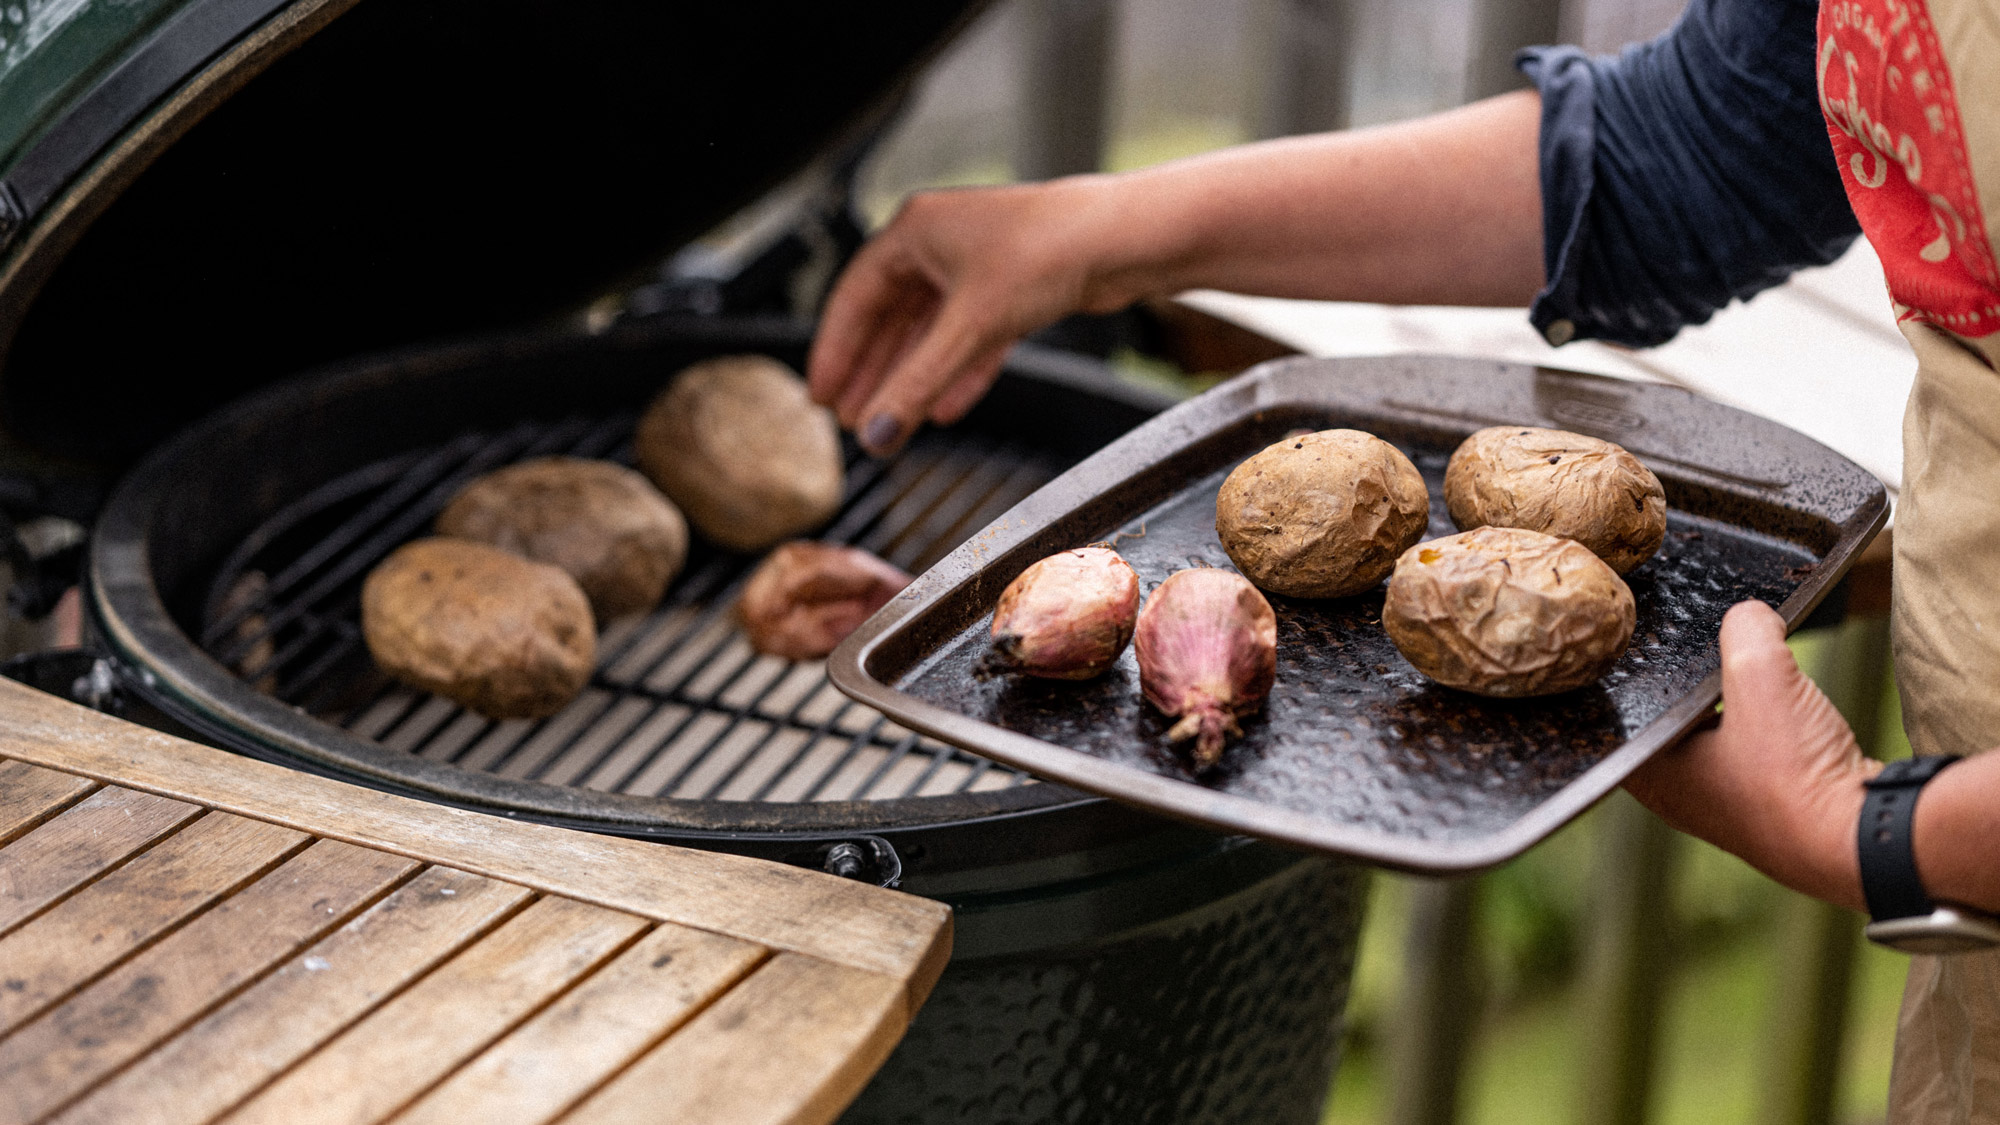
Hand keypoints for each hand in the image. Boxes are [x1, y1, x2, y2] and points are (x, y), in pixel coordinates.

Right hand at [807, 178, 1131, 457]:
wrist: (1123, 240)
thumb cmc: (1050, 248)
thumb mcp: (969, 327)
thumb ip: (917, 384)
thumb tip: (878, 432)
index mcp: (916, 230)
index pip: (856, 297)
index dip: (836, 350)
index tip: (822, 392)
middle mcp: (943, 243)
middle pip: (891, 317)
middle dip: (873, 372)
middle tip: (851, 416)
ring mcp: (979, 267)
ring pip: (932, 332)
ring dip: (912, 378)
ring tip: (891, 420)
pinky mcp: (1014, 290)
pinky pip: (971, 338)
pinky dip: (957, 372)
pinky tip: (947, 407)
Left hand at [1623, 600, 1879, 910]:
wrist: (1866, 841)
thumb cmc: (1795, 775)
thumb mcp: (1762, 673)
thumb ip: (1746, 628)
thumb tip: (1750, 612)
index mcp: (1649, 773)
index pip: (1623, 707)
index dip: (1638, 667)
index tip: (1656, 635)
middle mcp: (1675, 797)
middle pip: (1670, 717)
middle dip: (1690, 681)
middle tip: (1709, 645)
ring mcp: (1721, 808)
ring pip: (1713, 734)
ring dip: (1733, 704)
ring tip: (1750, 672)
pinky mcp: (1767, 810)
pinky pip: (1751, 755)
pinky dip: (1764, 730)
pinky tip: (1785, 711)